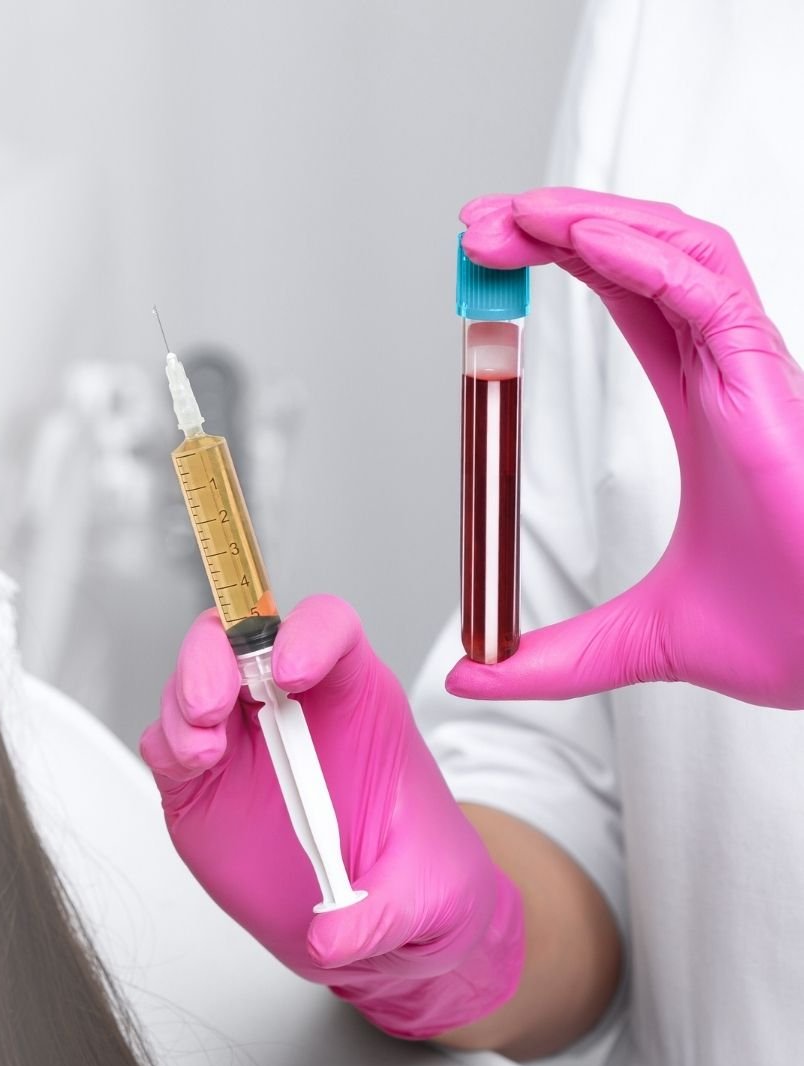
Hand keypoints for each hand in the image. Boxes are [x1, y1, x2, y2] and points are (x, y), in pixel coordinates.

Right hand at [139, 598, 523, 1039]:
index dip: (307, 635)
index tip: (291, 670)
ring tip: (201, 749)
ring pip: (196, 683)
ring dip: (186, 701)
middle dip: (216, 657)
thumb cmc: (418, 879)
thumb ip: (379, 915)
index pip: (329, 630)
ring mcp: (242, 743)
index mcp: (357, 701)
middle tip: (211, 704)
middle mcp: (292, 709)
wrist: (384, 923)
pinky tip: (190, 766)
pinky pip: (169, 743)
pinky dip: (169, 744)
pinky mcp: (202, 784)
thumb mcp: (428, 900)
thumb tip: (331, 936)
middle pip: (243, 641)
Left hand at [449, 186, 803, 708]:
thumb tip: (470, 675)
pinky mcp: (774, 391)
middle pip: (646, 256)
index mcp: (704, 407)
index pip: (631, 297)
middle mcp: (731, 375)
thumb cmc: (786, 635)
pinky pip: (714, 294)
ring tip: (515, 214)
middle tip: (480, 223)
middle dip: (564, 225)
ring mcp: (757, 376)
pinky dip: (648, 258)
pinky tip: (583, 242)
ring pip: (682, 252)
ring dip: (595, 221)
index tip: (491, 255)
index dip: (569, 258)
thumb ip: (553, 656)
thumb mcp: (634, 643)